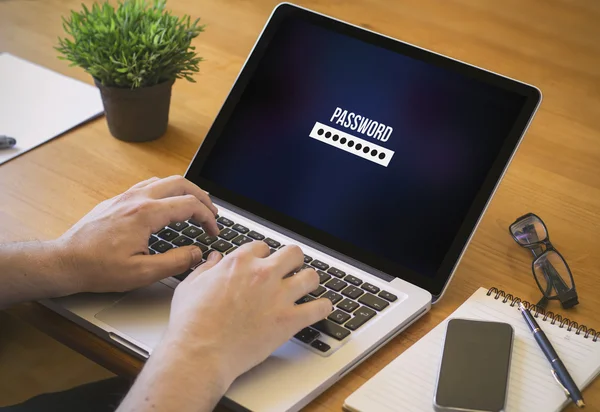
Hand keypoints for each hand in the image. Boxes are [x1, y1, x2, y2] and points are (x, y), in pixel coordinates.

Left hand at [54, 175, 218, 293]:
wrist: (65, 261)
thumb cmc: (98, 268)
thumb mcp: (142, 273)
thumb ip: (175, 262)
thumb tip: (197, 253)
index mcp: (146, 214)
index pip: (189, 205)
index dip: (208, 218)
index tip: (213, 231)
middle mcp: (137, 199)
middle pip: (181, 183)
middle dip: (202, 197)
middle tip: (212, 213)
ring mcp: (126, 196)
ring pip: (165, 180)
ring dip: (185, 191)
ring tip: (195, 206)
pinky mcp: (118, 200)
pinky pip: (149, 185)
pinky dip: (167, 191)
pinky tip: (167, 204)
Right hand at [164, 242, 332, 387]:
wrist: (199, 353)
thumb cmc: (191, 323)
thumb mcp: (190, 286)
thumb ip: (206, 269)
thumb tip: (213, 258)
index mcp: (239, 263)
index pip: (263, 247)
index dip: (263, 256)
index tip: (263, 264)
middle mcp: (263, 274)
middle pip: (294, 253)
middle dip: (293, 261)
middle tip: (290, 271)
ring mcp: (278, 296)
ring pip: (311, 276)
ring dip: (310, 281)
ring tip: (307, 288)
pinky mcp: (289, 320)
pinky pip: (320, 308)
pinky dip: (323, 308)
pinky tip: (321, 309)